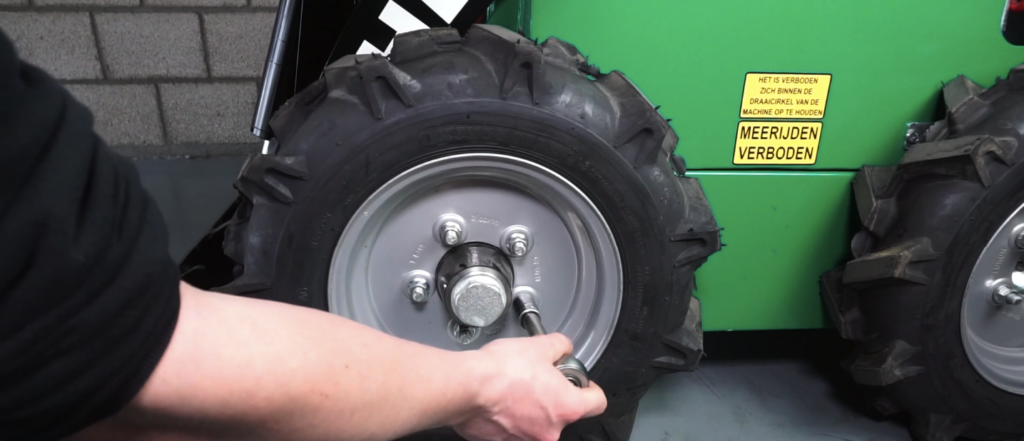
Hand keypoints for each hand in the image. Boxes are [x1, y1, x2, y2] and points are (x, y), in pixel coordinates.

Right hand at [453, 333, 606, 440]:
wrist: (465, 387)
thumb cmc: (501, 371)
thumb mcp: (539, 345)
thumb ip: (559, 346)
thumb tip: (563, 348)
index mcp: (567, 408)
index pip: (598, 402)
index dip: (590, 388)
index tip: (580, 381)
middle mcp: (550, 432)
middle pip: (564, 413)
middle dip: (553, 396)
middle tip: (538, 379)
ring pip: (536, 422)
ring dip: (530, 408)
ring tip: (514, 388)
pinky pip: (513, 430)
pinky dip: (509, 417)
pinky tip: (499, 401)